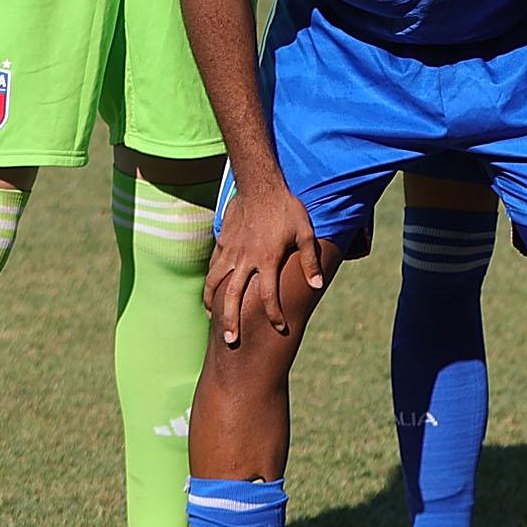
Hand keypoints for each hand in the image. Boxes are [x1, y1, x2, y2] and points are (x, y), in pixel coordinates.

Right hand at [203, 182, 326, 343]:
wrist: (259, 186)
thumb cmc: (286, 209)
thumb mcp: (304, 233)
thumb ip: (309, 261)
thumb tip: (316, 286)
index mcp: (267, 259)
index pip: (269, 296)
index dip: (274, 314)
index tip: (279, 328)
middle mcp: (245, 259)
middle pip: (232, 296)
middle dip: (230, 321)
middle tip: (230, 341)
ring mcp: (230, 251)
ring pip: (214, 283)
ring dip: (212, 303)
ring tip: (212, 318)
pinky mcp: (222, 243)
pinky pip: (213, 267)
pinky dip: (210, 282)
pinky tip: (211, 290)